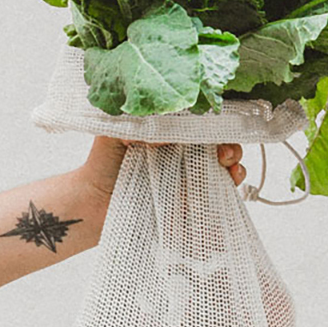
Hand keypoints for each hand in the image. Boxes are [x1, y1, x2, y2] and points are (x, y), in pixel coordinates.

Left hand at [80, 137, 246, 201]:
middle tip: (225, 155)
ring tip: (231, 172)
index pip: (203, 123)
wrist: (92, 202)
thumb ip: (137, 126)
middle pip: (221, 144)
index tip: (218, 131)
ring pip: (226, 167)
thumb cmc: (103, 163)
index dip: (217, 125)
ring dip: (235, 166)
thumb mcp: (115, 134)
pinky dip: (230, 191)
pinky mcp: (191, 201)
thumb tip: (166, 133)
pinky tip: (230, 185)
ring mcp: (190, 177)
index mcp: (171, 132)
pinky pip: (218, 195)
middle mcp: (185, 152)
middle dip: (231, 146)